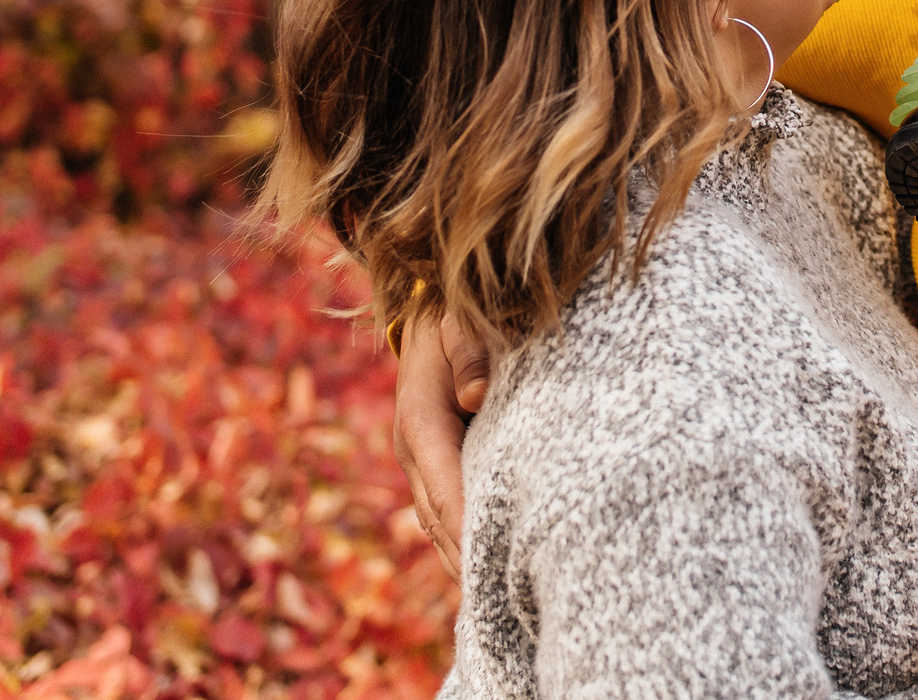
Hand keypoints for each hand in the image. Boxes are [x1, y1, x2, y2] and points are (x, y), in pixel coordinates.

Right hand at [392, 308, 491, 576]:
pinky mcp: (431, 465)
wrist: (426, 313)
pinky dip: (460, 543)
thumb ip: (471, 354)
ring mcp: (418, 462)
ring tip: (499, 603)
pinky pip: (442, 513)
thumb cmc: (453, 318)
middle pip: (439, 519)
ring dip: (462, 559)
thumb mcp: (460, 323)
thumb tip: (476, 396)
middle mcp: (413, 450)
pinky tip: (487, 573)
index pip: (443, 487)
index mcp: (419, 420)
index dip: (466, 527)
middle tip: (504, 600)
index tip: (488, 565)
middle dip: (467, 559)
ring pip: (437, 523)